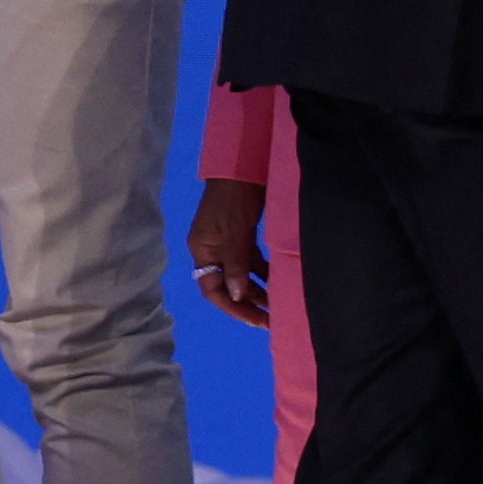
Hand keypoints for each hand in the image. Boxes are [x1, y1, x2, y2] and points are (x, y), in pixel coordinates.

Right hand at [189, 178, 271, 326]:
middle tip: (273, 319)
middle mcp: (212, 249)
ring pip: (242, 274)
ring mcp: (227, 241)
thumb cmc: (235, 197)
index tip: (256, 321)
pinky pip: (252, 261)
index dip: (233, 307)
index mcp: (203, 249)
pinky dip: (263, 272)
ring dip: (258, 289)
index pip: (213, 290)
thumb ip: (235, 263)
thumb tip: (235, 295)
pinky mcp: (241, 233)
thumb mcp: (235, 230)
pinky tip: (279, 280)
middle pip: (228, 285)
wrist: (244, 162)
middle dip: (249, 302)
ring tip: (279, 304)